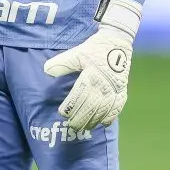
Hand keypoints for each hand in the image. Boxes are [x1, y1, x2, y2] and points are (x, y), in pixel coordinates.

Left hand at [43, 0, 141, 131]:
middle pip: (91, 106)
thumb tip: (46, 70)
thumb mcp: (77, 53)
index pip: (79, 95)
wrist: (117, 41)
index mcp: (91, 75)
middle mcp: (104, 84)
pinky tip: (103, 124)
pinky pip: (117, 107)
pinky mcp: (122, 90)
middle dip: (81, 118)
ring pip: (103, 110)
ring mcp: (115, 89)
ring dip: (94, 120)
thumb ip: (63, 63)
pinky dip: (110, 117)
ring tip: (84, 128)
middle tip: (71, 125)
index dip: (71, 106)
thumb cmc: (94, 48)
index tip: (62, 113)